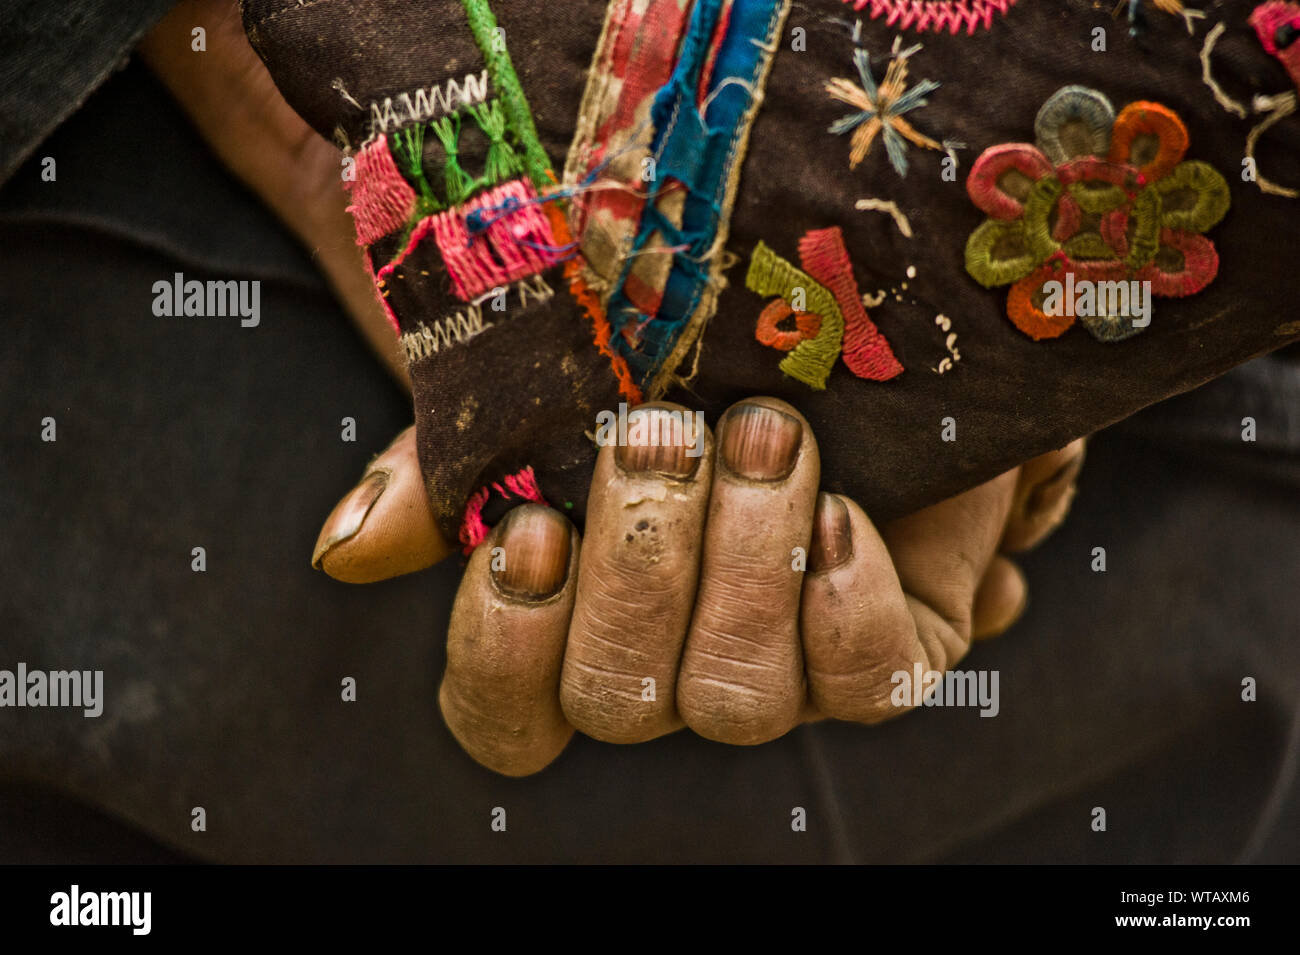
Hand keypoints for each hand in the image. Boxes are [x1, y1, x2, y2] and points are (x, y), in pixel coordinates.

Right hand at [314, 399, 1083, 775]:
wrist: (850, 292)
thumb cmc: (686, 332)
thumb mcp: (559, 368)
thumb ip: (454, 459)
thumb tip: (344, 552)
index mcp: (583, 615)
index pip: (507, 716)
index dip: (503, 651)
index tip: (528, 529)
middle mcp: (674, 659)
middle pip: (617, 704)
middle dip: (638, 568)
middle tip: (660, 433)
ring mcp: (784, 660)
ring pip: (736, 701)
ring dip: (742, 563)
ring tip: (764, 432)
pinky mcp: (894, 641)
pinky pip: (867, 688)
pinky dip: (842, 602)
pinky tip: (842, 512)